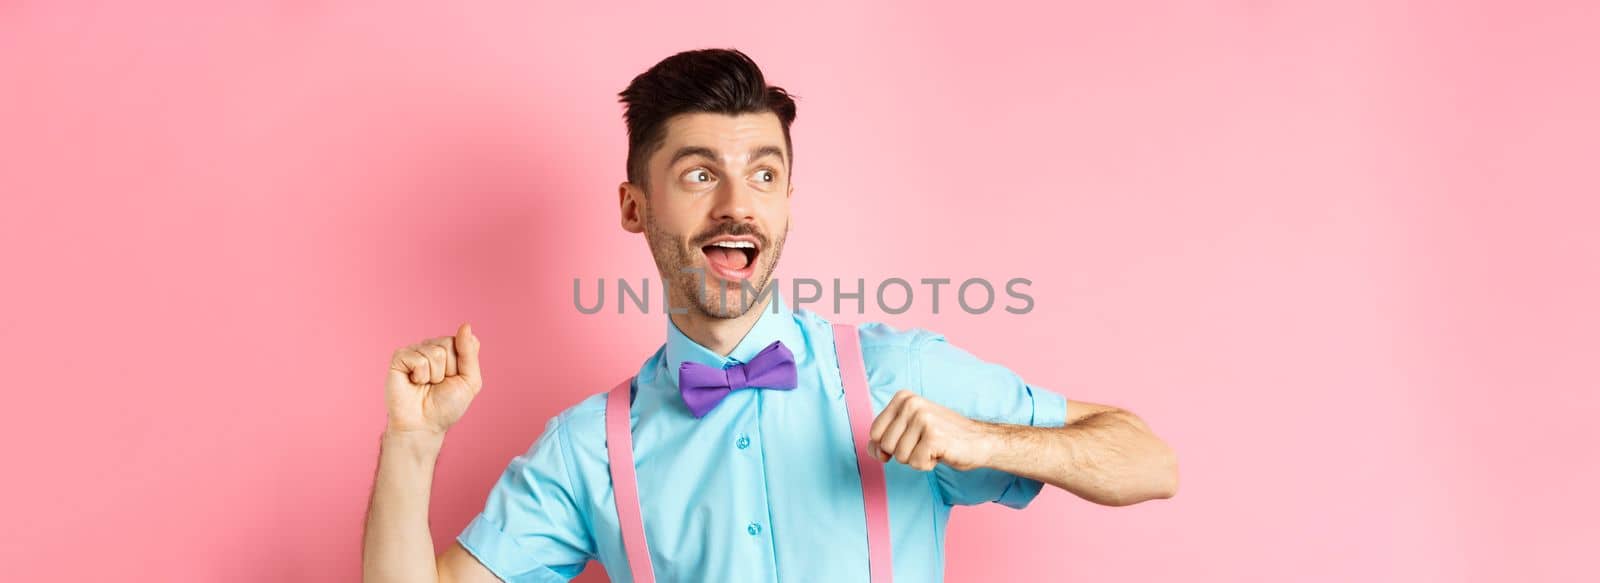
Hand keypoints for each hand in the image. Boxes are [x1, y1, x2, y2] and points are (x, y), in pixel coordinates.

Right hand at [385, 323, 482, 434]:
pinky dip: (420, 375)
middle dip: (448, 370)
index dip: (461, 365)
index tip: (454, 379)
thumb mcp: (470, 381)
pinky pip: (418, 359)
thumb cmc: (446, 406)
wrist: (424, 425)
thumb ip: (470, 353)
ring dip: (434, 375)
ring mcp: (415, 351)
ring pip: (435, 352)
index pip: (463, 340)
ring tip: (426, 385)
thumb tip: (465, 325)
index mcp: (450, 350)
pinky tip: (414, 382)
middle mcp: (432, 347)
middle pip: (448, 344)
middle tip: (438, 384)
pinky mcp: (399, 358)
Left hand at [868, 390, 993, 471]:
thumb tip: (873, 451)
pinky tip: (941, 452)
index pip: (874, 433)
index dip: (886, 446)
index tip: (907, 442)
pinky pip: (916, 463)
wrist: (980, 441)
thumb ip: (885, 437)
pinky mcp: (933, 436)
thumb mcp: (910, 430)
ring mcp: (923, 418)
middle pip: (885, 446)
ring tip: (933, 447)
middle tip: (925, 443)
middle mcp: (911, 403)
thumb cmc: (943, 437)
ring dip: (917, 459)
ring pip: (900, 457)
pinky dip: (928, 465)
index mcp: (903, 398)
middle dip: (904, 453)